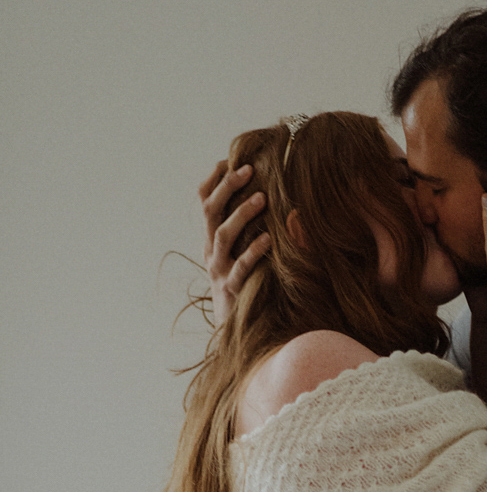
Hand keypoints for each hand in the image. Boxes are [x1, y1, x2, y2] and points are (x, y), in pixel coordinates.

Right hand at [198, 161, 270, 327]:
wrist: (235, 331)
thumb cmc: (248, 288)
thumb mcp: (245, 255)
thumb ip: (252, 232)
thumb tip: (277, 200)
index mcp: (213, 241)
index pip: (205, 203)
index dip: (213, 181)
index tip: (228, 160)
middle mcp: (212, 253)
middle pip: (211, 212)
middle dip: (227, 188)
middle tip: (248, 170)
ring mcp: (219, 272)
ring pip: (223, 236)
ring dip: (241, 214)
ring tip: (262, 197)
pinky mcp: (233, 291)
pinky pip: (241, 269)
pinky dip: (254, 252)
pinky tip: (269, 238)